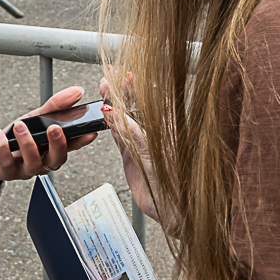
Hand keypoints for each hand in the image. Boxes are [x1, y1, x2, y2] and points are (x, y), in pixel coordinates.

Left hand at [0, 85, 95, 183]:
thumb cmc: (17, 138)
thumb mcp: (36, 118)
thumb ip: (56, 106)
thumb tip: (77, 91)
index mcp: (53, 149)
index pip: (72, 145)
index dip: (82, 140)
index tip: (90, 132)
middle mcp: (43, 162)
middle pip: (57, 159)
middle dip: (57, 144)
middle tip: (54, 128)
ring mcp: (26, 169)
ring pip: (33, 162)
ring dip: (28, 143)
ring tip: (21, 126)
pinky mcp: (8, 172)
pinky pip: (7, 163)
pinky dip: (3, 147)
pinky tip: (0, 133)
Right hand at [99, 77, 160, 220]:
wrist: (173, 208)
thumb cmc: (175, 180)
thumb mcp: (148, 150)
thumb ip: (128, 130)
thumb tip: (111, 110)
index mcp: (166, 126)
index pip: (151, 97)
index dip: (137, 83)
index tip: (125, 71)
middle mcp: (154, 132)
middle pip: (135, 104)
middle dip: (122, 89)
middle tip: (109, 73)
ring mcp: (142, 143)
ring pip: (125, 117)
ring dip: (114, 103)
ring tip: (104, 86)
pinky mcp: (132, 156)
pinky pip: (119, 135)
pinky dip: (111, 123)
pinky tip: (104, 112)